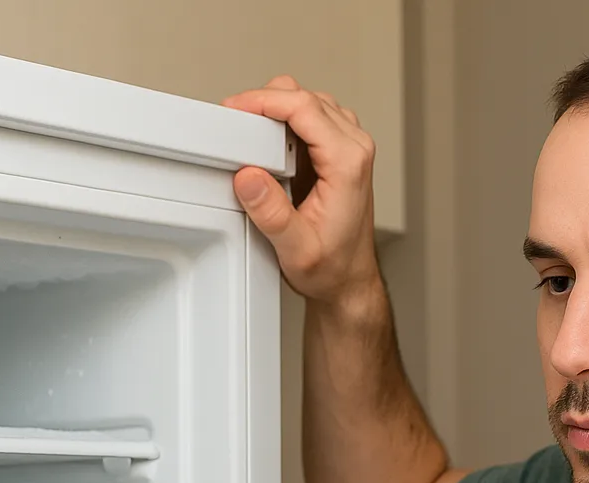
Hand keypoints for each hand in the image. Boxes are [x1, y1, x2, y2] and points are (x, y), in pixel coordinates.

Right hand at [224, 76, 382, 304]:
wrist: (348, 279)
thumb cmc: (331, 267)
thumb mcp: (297, 249)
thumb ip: (271, 213)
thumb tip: (248, 177)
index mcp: (347, 164)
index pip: (304, 107)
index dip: (264, 101)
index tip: (235, 109)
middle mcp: (354, 148)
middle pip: (306, 97)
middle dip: (265, 102)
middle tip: (234, 121)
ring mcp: (350, 146)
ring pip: (309, 102)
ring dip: (276, 108)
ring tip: (248, 131)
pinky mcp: (340, 150)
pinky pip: (311, 117)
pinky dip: (285, 119)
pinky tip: (267, 139)